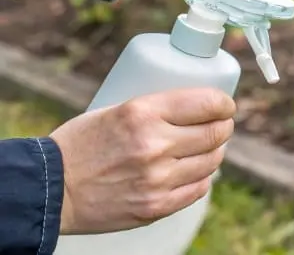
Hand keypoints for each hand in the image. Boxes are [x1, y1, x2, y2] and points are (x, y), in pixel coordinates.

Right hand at [52, 88, 235, 233]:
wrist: (51, 188)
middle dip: (224, 126)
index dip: (224, 104)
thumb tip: (200, 108)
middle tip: (221, 124)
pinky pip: (197, 190)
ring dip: (216, 152)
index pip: (208, 103)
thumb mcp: (120, 108)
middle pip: (215, 133)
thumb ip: (159, 110)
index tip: (225, 105)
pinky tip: (196, 171)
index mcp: (145, 112)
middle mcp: (155, 144)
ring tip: (208, 147)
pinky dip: (202, 178)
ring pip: (211, 161)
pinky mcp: (154, 207)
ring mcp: (157, 179)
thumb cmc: (83, 142)